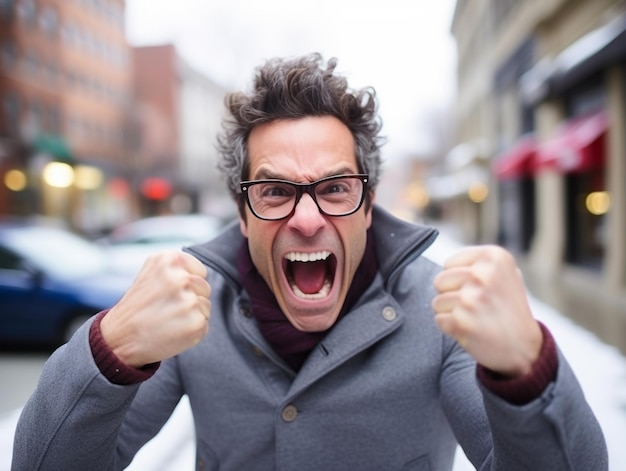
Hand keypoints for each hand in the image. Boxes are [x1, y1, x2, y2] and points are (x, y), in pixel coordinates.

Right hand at [101, 250, 210, 367]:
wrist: (118, 338)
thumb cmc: (137, 306)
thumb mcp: (151, 273)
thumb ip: (177, 268)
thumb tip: (201, 273)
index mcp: (169, 259)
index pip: (200, 272)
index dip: (187, 285)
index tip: (169, 294)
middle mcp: (180, 278)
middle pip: (205, 288)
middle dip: (191, 299)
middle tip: (165, 308)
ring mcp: (188, 301)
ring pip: (205, 306)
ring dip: (192, 315)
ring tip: (167, 319)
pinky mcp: (196, 323)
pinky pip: (204, 324)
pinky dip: (191, 331)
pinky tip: (171, 332)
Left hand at [432, 245, 541, 376]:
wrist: (524, 348)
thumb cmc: (509, 310)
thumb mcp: (506, 275)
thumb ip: (479, 264)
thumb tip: (449, 263)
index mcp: (494, 257)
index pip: (449, 263)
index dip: (459, 279)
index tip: (480, 290)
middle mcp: (482, 274)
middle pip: (440, 281)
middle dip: (452, 295)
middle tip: (475, 306)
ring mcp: (471, 299)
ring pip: (437, 302)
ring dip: (452, 313)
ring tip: (475, 318)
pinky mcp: (461, 322)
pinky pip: (439, 320)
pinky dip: (451, 328)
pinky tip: (471, 329)